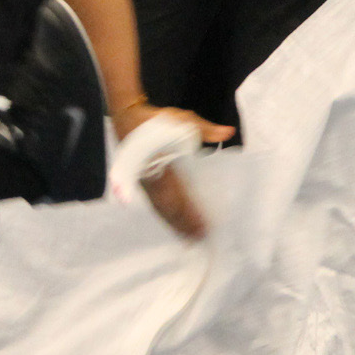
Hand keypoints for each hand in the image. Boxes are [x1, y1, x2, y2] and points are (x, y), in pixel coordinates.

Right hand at [114, 102, 231, 241]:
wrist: (126, 114)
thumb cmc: (154, 119)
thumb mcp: (181, 119)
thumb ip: (204, 129)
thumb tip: (228, 133)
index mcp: (161, 166)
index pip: (178, 196)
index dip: (190, 213)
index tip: (203, 226)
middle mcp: (151, 178)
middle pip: (169, 207)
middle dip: (184, 224)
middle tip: (200, 240)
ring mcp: (144, 181)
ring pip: (160, 207)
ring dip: (174, 223)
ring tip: (188, 239)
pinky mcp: (141, 180)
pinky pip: (153, 202)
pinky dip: (163, 215)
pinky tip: (170, 222)